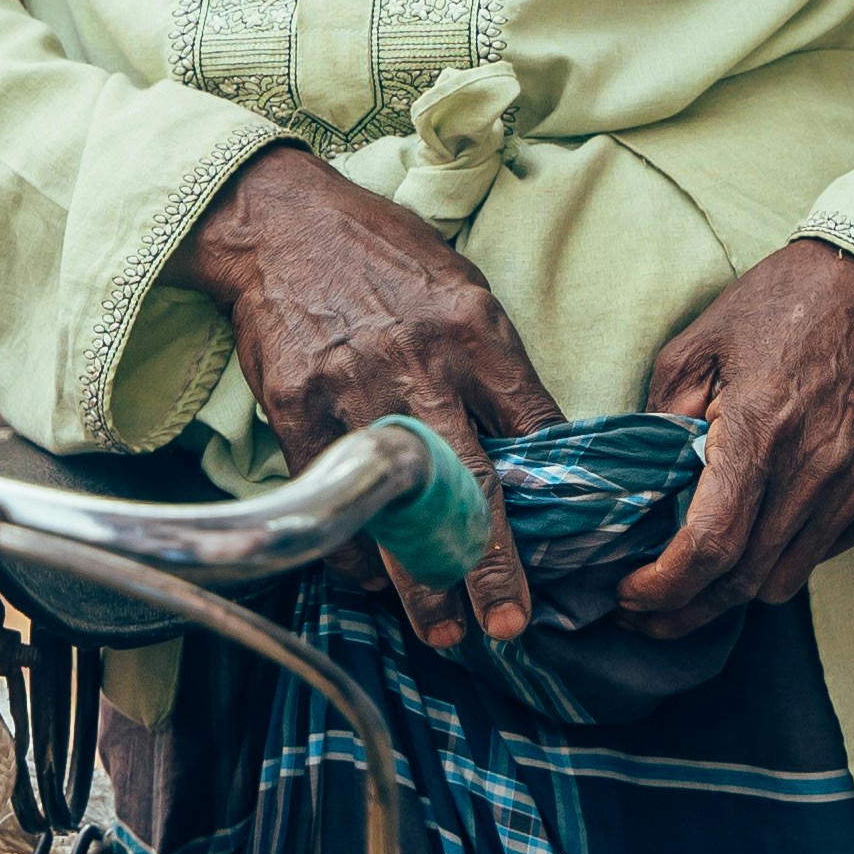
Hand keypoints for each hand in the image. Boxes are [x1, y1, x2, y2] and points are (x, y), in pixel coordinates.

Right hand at [180, 144, 554, 650]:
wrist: (281, 223)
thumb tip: (532, 445)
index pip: (534, 427)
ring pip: (397, 509)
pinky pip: (332, 497)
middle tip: (510, 627)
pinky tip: (372, 575)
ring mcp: (353, 390)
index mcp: (474, 330)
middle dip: (491, 566)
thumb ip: (494, 364)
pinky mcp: (297, 407)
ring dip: (421, 581)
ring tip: (442, 631)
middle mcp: (419, 363)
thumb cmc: (383, 255)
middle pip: (468, 486)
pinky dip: (353, 546)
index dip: (557, 498)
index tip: (572, 553)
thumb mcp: (462, 288)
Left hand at [618, 238, 853, 630]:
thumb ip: (665, 414)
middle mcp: (818, 468)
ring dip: (735, 590)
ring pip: (786, 579)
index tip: (629, 595)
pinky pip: (827, 551)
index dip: (663, 587)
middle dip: (686, 610)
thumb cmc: (783, 304)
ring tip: (698, 582)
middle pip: (744, 580)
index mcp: (762, 428)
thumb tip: (642, 481)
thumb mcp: (700, 341)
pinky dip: (788, 554)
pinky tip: (762, 531)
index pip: (709, 546)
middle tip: (647, 614)